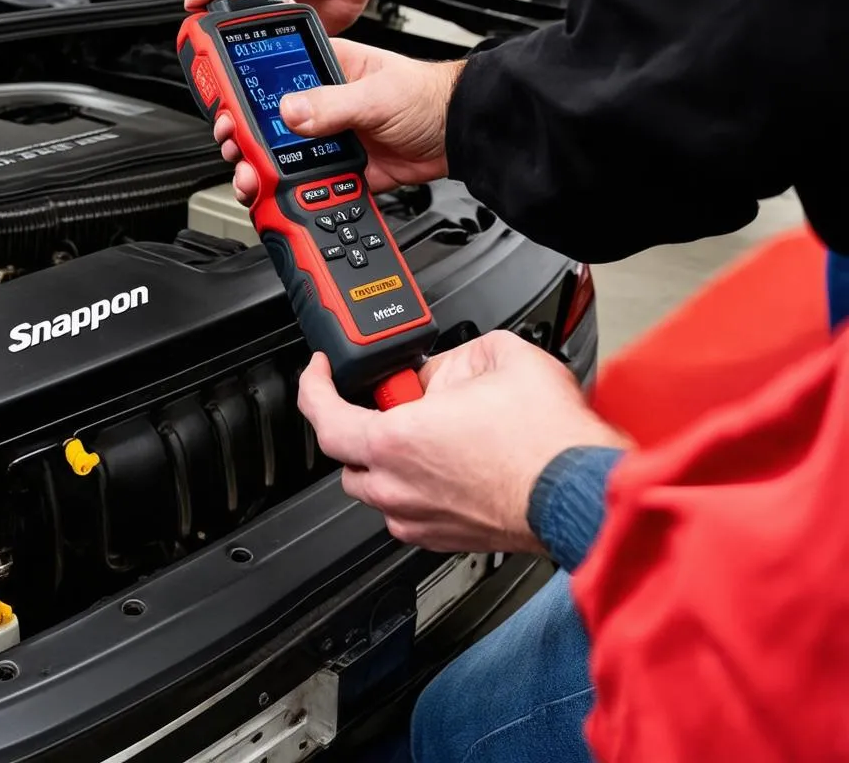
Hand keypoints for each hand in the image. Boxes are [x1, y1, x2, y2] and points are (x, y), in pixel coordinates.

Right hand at [184, 0, 380, 33]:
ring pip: (255, 32)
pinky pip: (280, 43)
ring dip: (254, 36)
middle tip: (224, 35)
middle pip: (233, 15)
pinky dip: (275, 47)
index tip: (195, 26)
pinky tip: (274, 44)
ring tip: (255, 35)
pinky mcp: (296, 26)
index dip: (204, 7)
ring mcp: (279, 8)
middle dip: (230, 25)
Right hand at [216, 38, 462, 204]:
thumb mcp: (377, 94)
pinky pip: (308, 184)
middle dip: (243, 135)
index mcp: (326, 69)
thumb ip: (331, 105)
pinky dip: (291, 194)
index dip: (243, 87)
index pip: (272, 74)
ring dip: (261, 168)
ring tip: (250, 177)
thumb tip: (290, 112)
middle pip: (268, 121)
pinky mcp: (342, 169)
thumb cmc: (427, 96)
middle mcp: (321, 104)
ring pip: (282, 156)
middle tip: (233, 146)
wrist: (458, 136)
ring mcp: (329, 138)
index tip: (223, 103)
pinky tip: (277, 196)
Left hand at [298, 331, 628, 553]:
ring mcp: (420, 519)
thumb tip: (442, 372)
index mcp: (396, 440)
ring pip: (379, 489)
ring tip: (431, 433)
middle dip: (361, 426)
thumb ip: (454, 357)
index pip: (323, 417)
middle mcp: (398, 487)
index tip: (319, 373)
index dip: (313, 387)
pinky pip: (410, 512)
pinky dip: (417, 488)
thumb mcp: (500, 356)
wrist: (582, 491)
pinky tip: (451, 465)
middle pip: (347, 458)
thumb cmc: (547, 439)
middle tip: (393, 402)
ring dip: (390, 461)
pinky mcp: (445, 539)